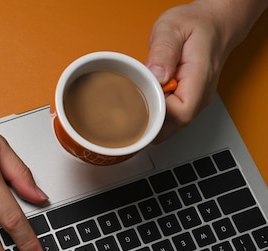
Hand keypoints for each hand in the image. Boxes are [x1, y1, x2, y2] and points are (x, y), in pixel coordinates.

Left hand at [146, 2, 226, 141]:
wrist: (214, 24)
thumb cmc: (196, 24)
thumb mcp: (173, 28)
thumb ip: (163, 51)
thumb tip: (156, 75)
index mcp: (199, 80)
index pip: (181, 113)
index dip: (159, 110)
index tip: (145, 94)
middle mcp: (199, 97)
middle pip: (172, 128)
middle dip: (149, 120)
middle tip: (135, 99)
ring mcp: (194, 102)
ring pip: (168, 127)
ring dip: (150, 117)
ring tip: (141, 95)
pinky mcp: (187, 102)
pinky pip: (168, 118)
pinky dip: (154, 112)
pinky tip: (147, 97)